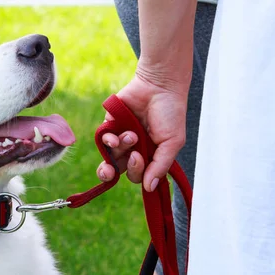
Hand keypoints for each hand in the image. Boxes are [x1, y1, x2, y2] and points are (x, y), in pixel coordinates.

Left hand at [96, 68, 187, 190]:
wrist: (160, 86)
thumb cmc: (170, 113)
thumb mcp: (172, 142)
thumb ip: (160, 166)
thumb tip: (150, 188)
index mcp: (149, 155)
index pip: (136, 175)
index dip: (135, 172)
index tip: (139, 159)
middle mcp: (133, 148)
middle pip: (117, 169)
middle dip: (112, 171)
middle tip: (116, 166)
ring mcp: (120, 136)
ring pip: (110, 155)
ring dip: (118, 148)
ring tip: (130, 134)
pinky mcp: (110, 124)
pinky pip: (102, 139)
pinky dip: (106, 140)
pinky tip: (114, 136)